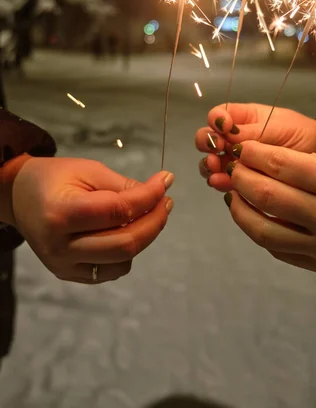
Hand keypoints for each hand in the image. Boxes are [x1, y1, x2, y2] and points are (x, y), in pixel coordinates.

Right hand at [7, 157, 173, 283]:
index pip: (118, 211)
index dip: (149, 196)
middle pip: (125, 244)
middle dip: (155, 222)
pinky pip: (111, 271)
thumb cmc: (55, 178)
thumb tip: (159, 192)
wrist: (19, 196)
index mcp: (62, 214)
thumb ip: (123, 186)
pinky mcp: (68, 274)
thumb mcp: (88, 171)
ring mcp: (63, 265)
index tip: (166, 181)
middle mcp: (61, 247)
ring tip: (147, 214)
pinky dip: (126, 253)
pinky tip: (125, 231)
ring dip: (143, 238)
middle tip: (166, 202)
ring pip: (122, 262)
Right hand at [195, 103, 315, 190]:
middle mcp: (235, 138)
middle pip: (208, 137)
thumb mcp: (278, 128)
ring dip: (210, 164)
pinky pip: (224, 179)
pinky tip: (221, 183)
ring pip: (212, 160)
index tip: (224, 128)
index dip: (216, 120)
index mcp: (243, 117)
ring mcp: (236, 159)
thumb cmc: (302, 135)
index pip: (218, 114)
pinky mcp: (241, 179)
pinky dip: (219, 181)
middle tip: (215, 150)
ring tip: (216, 168)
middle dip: (207, 143)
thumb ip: (251, 132)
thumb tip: (225, 133)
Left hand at [225, 141, 315, 275]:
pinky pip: (280, 251)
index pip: (278, 164)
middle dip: (240, 177)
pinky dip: (260, 232)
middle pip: (266, 196)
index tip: (241, 149)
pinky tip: (254, 217)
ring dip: (239, 209)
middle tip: (233, 168)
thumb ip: (301, 163)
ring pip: (264, 231)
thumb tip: (254, 163)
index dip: (251, 154)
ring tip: (234, 194)